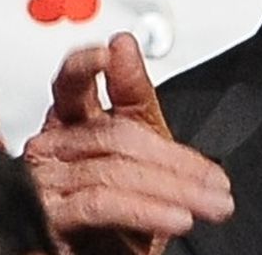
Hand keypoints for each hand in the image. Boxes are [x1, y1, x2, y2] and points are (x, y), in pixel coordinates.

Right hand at [23, 33, 233, 254]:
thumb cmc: (114, 211)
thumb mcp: (139, 146)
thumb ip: (132, 96)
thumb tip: (123, 44)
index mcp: (68, 123)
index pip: (70, 83)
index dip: (86, 65)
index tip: (113, 52)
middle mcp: (50, 147)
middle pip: (114, 135)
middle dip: (176, 161)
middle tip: (216, 183)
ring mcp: (45, 182)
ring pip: (115, 170)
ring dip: (173, 190)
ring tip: (210, 206)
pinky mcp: (48, 217)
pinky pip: (101, 203)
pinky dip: (145, 211)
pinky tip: (175, 218)